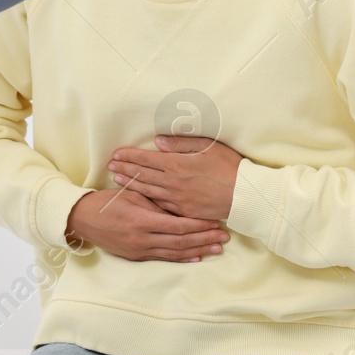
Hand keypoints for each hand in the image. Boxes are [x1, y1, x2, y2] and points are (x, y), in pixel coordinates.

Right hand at [64, 187, 229, 262]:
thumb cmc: (108, 202)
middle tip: (224, 238)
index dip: (199, 225)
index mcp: (141, 220)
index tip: (216, 222)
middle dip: (205, 239)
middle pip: (181, 241)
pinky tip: (197, 257)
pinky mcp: (137, 256)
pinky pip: (164, 258)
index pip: (178, 225)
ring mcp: (140, 250)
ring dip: (199, 250)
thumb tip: (180, 205)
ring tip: (217, 248)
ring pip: (176, 253)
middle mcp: (142, 239)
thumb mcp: (132, 194)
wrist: (83, 220)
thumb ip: (156, 201)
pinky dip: (182, 258)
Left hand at [108, 136, 244, 221]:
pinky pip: (160, 205)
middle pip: (143, 175)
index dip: (129, 156)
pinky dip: (146, 199)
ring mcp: (178, 199)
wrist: (245, 195)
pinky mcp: (184, 212)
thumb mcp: (207, 146)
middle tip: (110, 165)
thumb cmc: (229, 166)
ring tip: (117, 179)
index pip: (147, 159)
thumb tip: (158, 142)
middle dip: (124, 169)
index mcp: (178, 164)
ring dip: (131, 183)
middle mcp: (174, 182)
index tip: (116, 154)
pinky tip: (138, 196)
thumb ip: (181, 143)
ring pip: (148, 191)